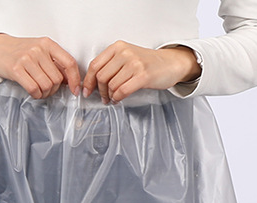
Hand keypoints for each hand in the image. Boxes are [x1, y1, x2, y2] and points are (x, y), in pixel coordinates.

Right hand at [0, 33, 81, 98]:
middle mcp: (38, 50)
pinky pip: (34, 89)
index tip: (75, 90)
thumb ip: (54, 62)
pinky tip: (33, 92)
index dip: (75, 79)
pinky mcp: (16, 69)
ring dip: (45, 93)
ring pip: (47, 86)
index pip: (69, 62)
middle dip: (54, 89)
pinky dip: (36, 95)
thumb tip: (69, 81)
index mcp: (47, 44)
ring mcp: (27, 59)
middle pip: (57, 79)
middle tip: (47, 89)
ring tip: (39, 90)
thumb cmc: (19, 51)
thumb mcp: (39, 51)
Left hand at [82, 41, 200, 102]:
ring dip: (109, 96)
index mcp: (118, 47)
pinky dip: (117, 98)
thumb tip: (91, 82)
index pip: (95, 65)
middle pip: (101, 77)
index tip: (87, 90)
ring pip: (111, 85)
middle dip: (100, 91)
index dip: (88, 81)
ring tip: (112, 99)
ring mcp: (134, 63)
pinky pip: (122, 91)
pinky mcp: (142, 75)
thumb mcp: (125, 57)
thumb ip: (110, 65)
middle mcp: (125, 53)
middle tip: (103, 97)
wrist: (169, 63)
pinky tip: (118, 100)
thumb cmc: (146, 63)